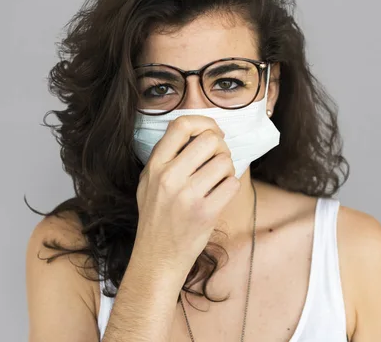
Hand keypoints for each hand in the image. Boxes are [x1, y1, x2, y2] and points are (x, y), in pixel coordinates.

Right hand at [134, 115, 239, 273]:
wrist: (158, 257)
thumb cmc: (156, 217)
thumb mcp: (148, 182)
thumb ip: (167, 156)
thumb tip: (198, 131)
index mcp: (155, 166)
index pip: (181, 125)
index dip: (203, 122)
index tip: (212, 133)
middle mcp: (169, 177)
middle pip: (210, 139)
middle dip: (221, 147)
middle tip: (218, 160)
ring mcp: (188, 195)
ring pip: (225, 161)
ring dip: (227, 169)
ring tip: (218, 181)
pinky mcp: (206, 212)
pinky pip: (233, 183)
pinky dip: (231, 187)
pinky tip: (220, 195)